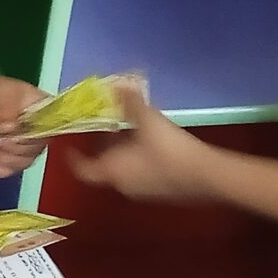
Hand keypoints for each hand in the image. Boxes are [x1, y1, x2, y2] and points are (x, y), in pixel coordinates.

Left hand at [0, 74, 48, 178]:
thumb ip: (6, 109)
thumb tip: (9, 128)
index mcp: (47, 109)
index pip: (48, 129)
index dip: (29, 134)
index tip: (6, 132)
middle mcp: (44, 129)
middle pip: (35, 148)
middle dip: (9, 145)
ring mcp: (31, 145)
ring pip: (23, 161)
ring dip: (1, 156)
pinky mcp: (17, 158)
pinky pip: (12, 170)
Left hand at [79, 91, 222, 201]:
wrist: (208, 176)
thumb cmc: (170, 150)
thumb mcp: (148, 121)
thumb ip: (131, 103)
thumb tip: (117, 84)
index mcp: (113, 172)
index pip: (84, 170)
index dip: (74, 159)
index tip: (69, 147)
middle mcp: (124, 185)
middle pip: (105, 169)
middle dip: (103, 150)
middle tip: (106, 129)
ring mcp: (144, 191)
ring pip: (124, 171)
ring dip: (122, 154)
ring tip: (129, 132)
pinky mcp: (162, 192)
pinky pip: (142, 175)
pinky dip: (139, 160)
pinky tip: (153, 145)